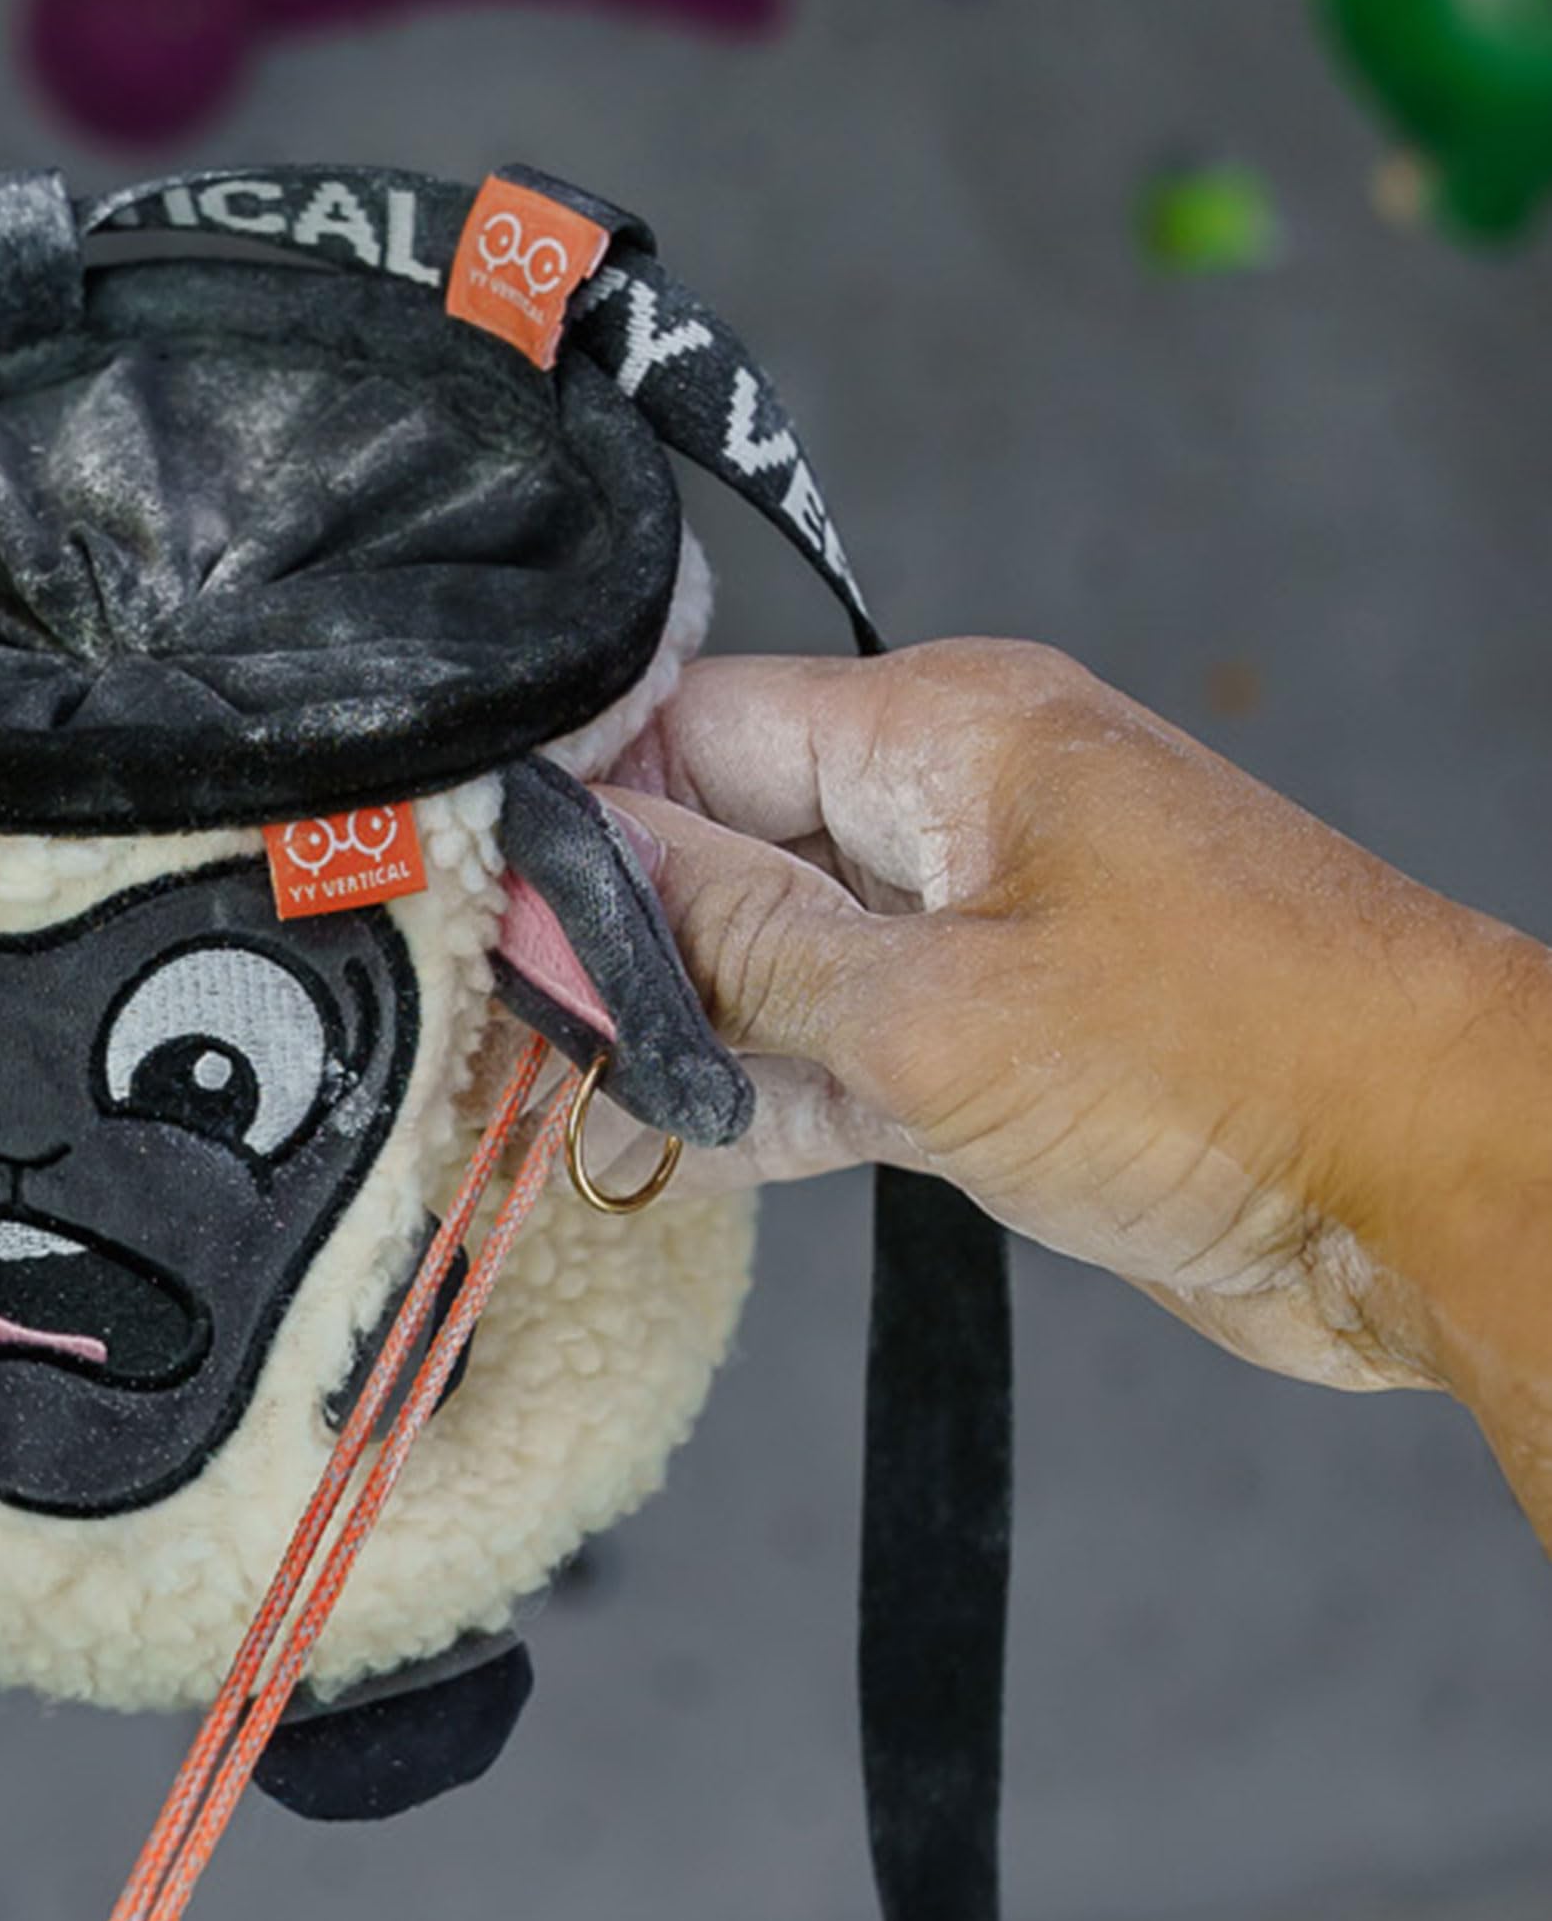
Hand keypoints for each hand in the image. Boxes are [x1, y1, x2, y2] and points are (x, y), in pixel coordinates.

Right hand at [600, 639, 1551, 1433]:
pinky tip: (695, 1141)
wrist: (1434, 1191)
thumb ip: (736, 949)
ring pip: (783, 955)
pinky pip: (853, 1044)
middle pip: (729, 842)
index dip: (584, 811)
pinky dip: (780, 1092)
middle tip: (521, 1026)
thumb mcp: (932, 1011)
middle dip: (628, 934)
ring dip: (695, 1028)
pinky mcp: (1008, 1040)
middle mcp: (956, 813)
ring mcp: (985, 930)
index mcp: (943, 736)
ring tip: (582, 1096)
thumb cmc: (1230, 1061)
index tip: (486, 906)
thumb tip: (577, 885)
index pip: (698, 730)